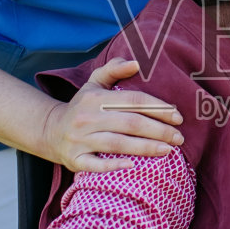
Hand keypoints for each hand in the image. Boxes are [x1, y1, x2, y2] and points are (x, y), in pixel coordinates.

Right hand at [41, 58, 183, 170]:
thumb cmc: (82, 107)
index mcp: (95, 98)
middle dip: (158, 130)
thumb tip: (136, 62)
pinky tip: (133, 166)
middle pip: (130, 123)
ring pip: (117, 144)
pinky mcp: (75, 160)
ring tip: (168, 150)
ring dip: (145, 147)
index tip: (177, 116)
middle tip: (179, 138)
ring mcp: (80, 140)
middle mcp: (87, 118)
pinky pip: (95, 165)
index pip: (133, 100)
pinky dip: (113, 166)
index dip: (158, 108)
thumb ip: (114, 69)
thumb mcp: (93, 84)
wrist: (50, 131)